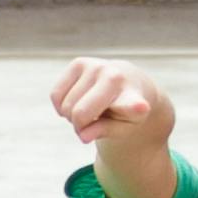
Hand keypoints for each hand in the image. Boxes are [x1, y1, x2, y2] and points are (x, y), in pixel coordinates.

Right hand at [49, 57, 170, 149]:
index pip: (133, 104)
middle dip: (79, 126)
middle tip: (92, 124)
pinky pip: (55, 95)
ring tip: (88, 111)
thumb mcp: (122, 128)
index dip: (135, 107)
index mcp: (134, 98)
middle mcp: (115, 77)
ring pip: (65, 105)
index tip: (141, 107)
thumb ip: (104, 132)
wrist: (128, 82)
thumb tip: (83, 135)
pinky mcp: (79, 63)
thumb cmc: (126, 110)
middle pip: (78, 114)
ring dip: (70, 116)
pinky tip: (76, 103)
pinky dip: (61, 106)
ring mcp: (96, 66)